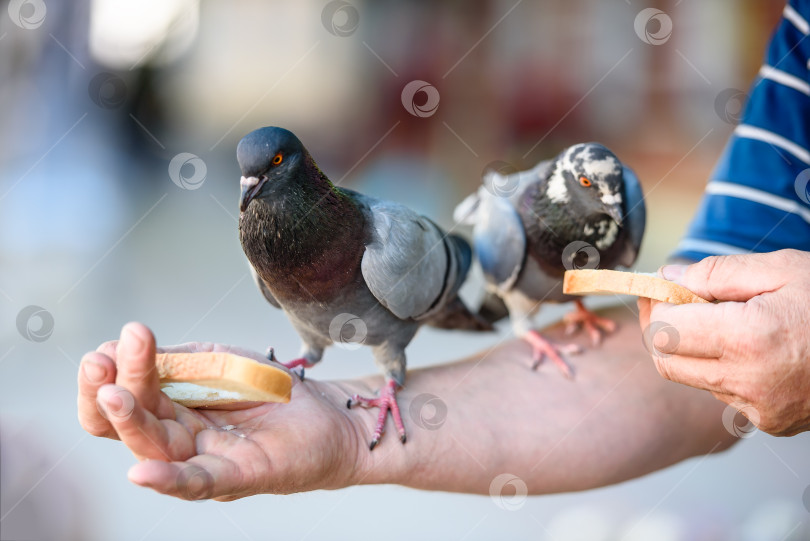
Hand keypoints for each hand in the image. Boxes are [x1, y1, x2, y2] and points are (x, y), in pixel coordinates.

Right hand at [78, 322, 375, 499]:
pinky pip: (196, 482)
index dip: (107, 376)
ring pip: (154, 448)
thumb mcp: (217, 362)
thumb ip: (175, 360)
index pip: (121, 398)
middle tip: (101, 360)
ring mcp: (205, 461)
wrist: (328, 412)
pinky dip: (167, 479)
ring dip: (130, 420)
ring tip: (115, 391)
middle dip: (110, 389)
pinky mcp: (237, 477)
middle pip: (130, 423)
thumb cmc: (270, 390)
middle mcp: (179, 441)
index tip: (105, 347)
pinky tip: (141, 472)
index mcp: (170, 410)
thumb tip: (119, 347)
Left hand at [638, 249, 809, 435]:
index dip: (656, 306)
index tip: (661, 288)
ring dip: (692, 349)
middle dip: (664, 329)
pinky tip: (750, 347)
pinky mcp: (772, 423)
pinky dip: (721, 369)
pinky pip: (723, 394)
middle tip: (676, 302)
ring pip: (692, 379)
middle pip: (667, 361)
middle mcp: (749, 381)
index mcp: (749, 339)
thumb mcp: (783, 269)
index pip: (665, 332)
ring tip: (722, 320)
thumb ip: (717, 273)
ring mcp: (760, 408)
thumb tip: (669, 276)